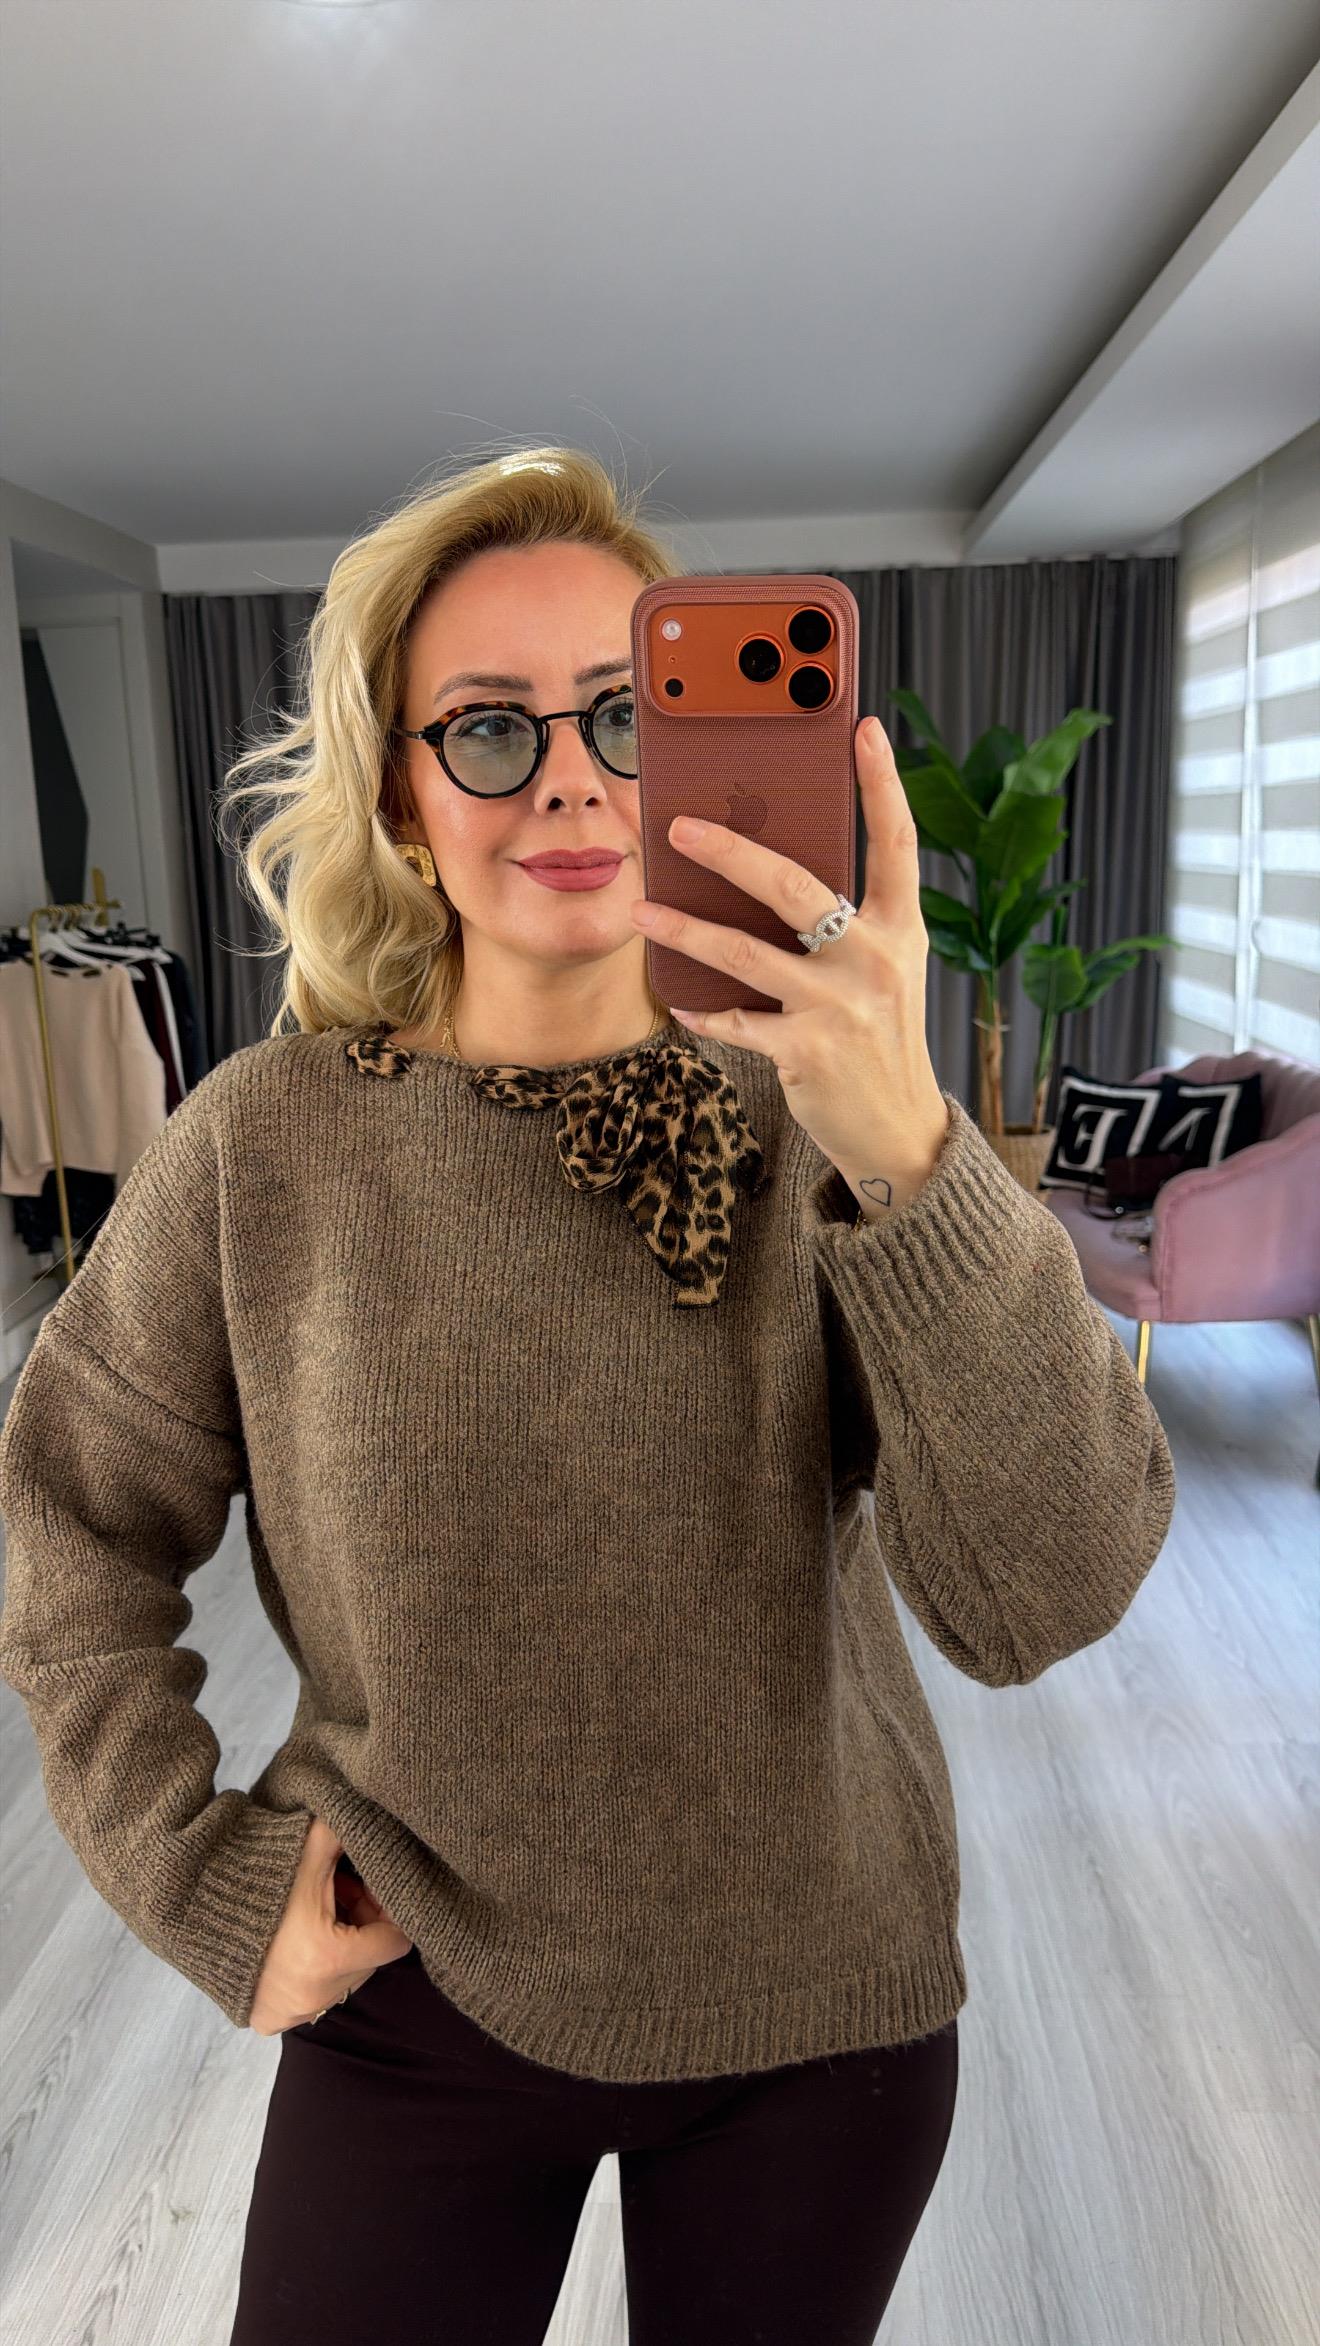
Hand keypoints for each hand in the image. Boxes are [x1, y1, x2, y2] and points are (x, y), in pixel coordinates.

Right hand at [248, 1815, 413, 2035]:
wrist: (194, 1911)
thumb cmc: (257, 1883)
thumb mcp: (306, 1853)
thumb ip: (345, 1835)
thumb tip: (374, 1818)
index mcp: (330, 1958)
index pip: (394, 1942)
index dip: (390, 1910)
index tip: (377, 1890)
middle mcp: (315, 1996)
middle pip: (368, 1960)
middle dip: (362, 1925)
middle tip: (343, 1891)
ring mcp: (293, 2013)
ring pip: (341, 1978)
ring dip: (338, 1946)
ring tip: (317, 1912)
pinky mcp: (271, 2020)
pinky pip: (310, 1996)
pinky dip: (310, 1970)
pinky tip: (294, 1942)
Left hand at [630, 716, 948, 1194]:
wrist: (898, 1130)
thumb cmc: (879, 1034)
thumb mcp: (882, 969)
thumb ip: (843, 923)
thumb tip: (767, 868)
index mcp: (901, 930)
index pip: (896, 843)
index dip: (882, 784)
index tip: (862, 729)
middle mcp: (875, 962)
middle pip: (794, 887)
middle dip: (731, 851)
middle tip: (680, 825)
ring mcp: (839, 1008)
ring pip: (744, 953)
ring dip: (685, 929)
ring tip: (644, 907)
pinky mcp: (806, 1052)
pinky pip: (735, 1020)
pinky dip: (704, 1010)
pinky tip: (681, 1000)